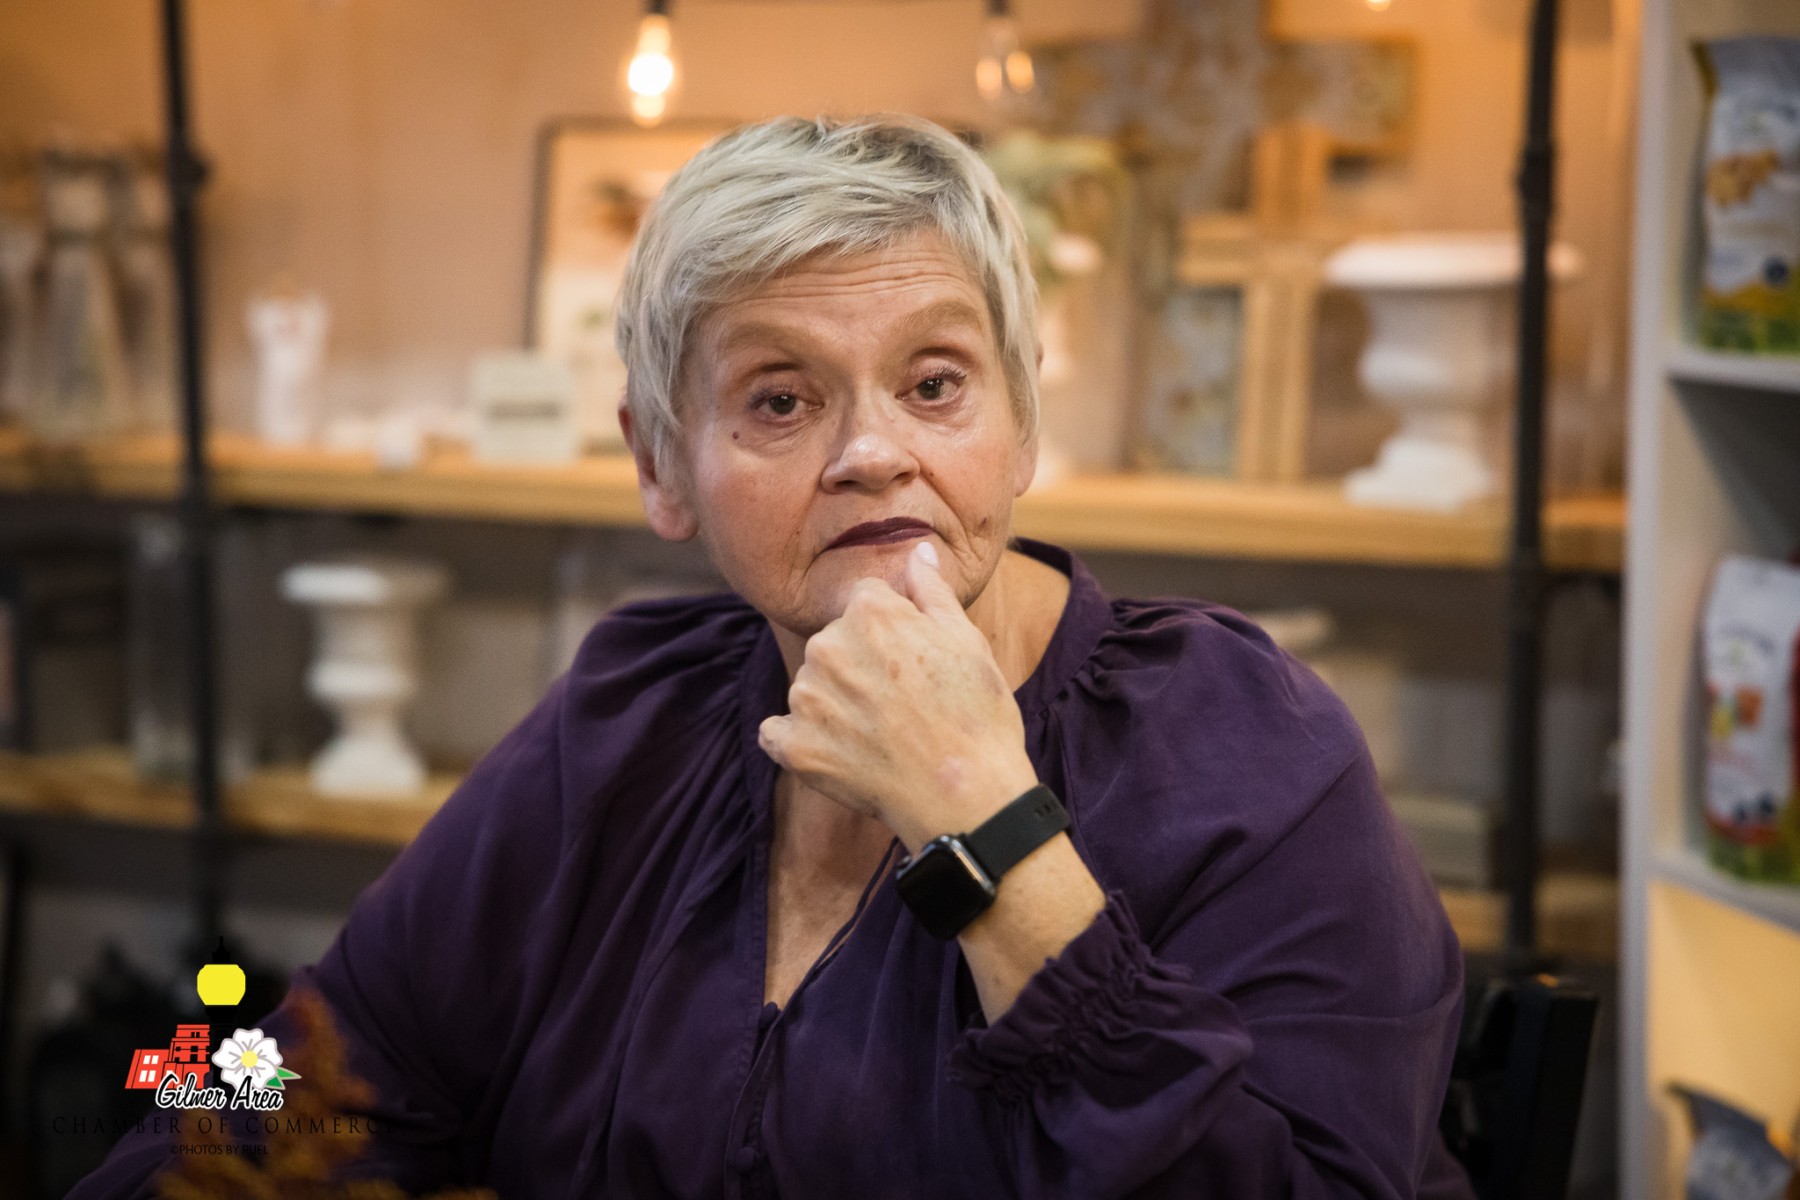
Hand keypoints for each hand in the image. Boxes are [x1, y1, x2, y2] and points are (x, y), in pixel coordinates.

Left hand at [758, 540, 1039, 850]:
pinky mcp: (794, 746)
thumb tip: (917, 551)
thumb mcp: (967, 640)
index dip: (893, 634)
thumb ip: (931, 590)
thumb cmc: (977, 716)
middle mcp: (827, 646)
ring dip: (834, 706)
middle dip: (861, 667)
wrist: (967, 796)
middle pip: (834, 643)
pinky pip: (780, 733)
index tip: (915, 666)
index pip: (864, 604)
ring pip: (811, 688)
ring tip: (881, 735)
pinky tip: (843, 756)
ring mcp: (806, 698)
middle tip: (903, 705)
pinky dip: (802, 743)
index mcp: (868, 612)